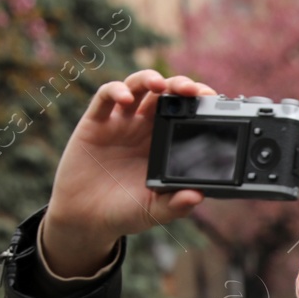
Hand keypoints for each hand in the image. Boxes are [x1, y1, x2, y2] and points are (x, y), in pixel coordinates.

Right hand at [44, 70, 216, 275]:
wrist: (87, 218)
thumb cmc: (124, 211)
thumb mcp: (154, 211)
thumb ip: (176, 205)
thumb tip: (197, 196)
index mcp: (163, 143)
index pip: (184, 114)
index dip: (197, 103)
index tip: (211, 102)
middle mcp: (144, 128)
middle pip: (164, 94)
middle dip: (179, 86)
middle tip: (191, 90)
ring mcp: (120, 122)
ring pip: (137, 87)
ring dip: (149, 79)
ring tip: (159, 85)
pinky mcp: (96, 122)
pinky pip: (105, 97)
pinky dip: (116, 91)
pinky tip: (126, 99)